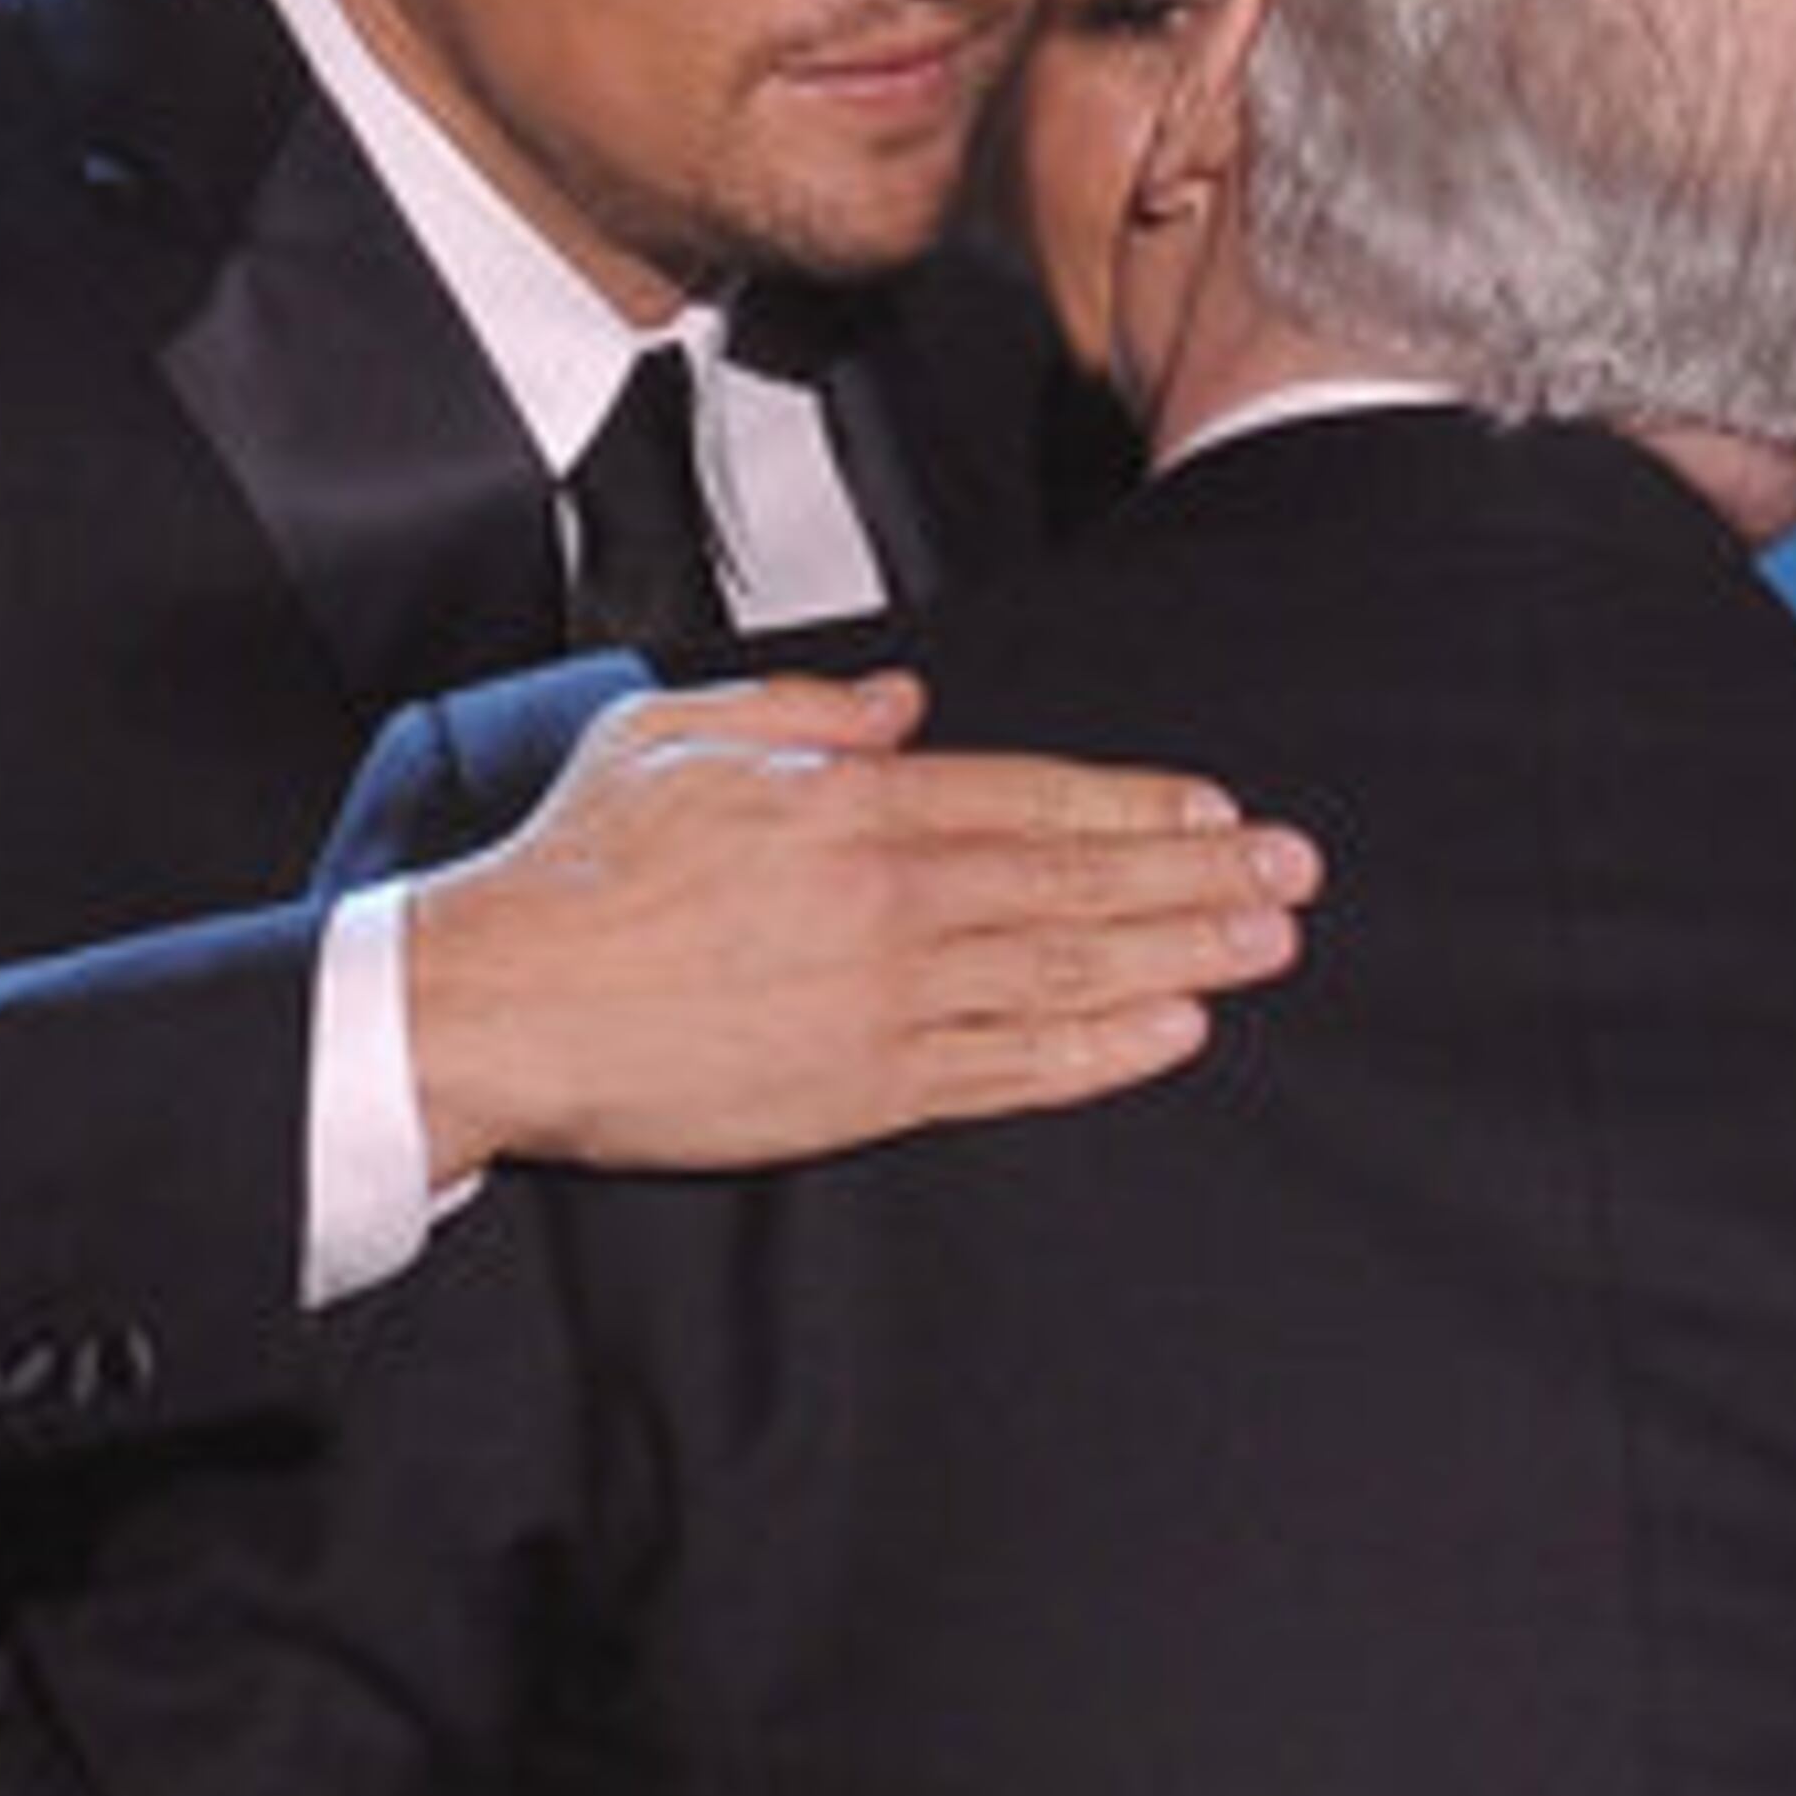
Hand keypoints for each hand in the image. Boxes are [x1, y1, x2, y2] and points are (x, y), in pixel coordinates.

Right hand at [406, 669, 1322, 1178]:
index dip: (1139, 805)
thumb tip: (901, 707)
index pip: (1034, 797)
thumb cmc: (573, 871)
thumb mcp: (676, 735)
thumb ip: (803, 716)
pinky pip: (1013, 1067)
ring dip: (1182, 955)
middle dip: (1200, 878)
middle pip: (1080, 880)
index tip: (1218, 810)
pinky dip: (1103, 1049)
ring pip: (1068, 970)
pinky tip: (1173, 1033)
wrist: (502, 1003)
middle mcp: (891, 897)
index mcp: (851, 803)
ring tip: (1266, 947)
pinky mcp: (864, 1088)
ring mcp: (886, 999)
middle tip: (1294, 877)